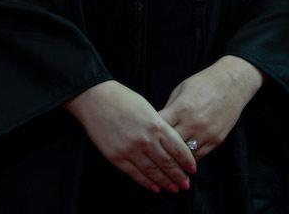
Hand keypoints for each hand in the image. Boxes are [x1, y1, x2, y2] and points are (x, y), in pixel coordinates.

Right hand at [63, 80, 195, 192]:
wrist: (96, 99)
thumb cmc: (122, 99)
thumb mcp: (148, 108)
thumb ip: (159, 127)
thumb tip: (169, 145)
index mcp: (156, 125)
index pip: (178, 149)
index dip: (187, 161)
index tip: (193, 169)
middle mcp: (146, 140)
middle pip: (167, 163)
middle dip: (179, 176)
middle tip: (186, 184)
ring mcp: (131, 150)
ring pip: (153, 171)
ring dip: (165, 182)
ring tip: (174, 188)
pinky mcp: (117, 157)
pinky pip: (135, 174)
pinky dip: (146, 182)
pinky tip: (155, 187)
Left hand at [158, 56, 264, 159]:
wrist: (232, 84)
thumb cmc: (203, 84)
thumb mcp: (181, 91)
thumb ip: (169, 109)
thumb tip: (157, 125)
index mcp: (181, 108)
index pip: (159, 128)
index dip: (149, 133)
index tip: (143, 137)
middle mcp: (193, 123)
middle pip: (169, 145)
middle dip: (159, 149)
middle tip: (150, 154)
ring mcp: (206, 134)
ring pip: (184, 156)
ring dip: (174, 158)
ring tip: (164, 162)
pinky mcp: (216, 141)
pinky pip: (198, 156)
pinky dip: (188, 158)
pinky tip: (180, 159)